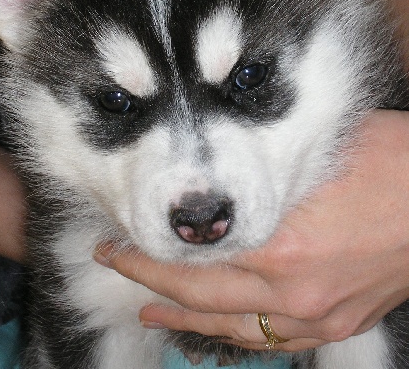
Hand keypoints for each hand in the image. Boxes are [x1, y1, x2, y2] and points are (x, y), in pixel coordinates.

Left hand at [94, 110, 408, 351]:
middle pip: (200, 293)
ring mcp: (316, 316)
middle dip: (148, 279)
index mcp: (283, 244)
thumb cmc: (392, 164)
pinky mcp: (337, 325)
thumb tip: (217, 177)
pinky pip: (270, 339)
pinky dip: (233, 333)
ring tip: (148, 309)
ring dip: (182, 316)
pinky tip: (213, 328)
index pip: (193, 254)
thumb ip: (261, 174)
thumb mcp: (317, 156)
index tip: (117, 235)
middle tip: (114, 261)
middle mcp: (293, 291)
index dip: (149, 248)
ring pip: (230, 324)